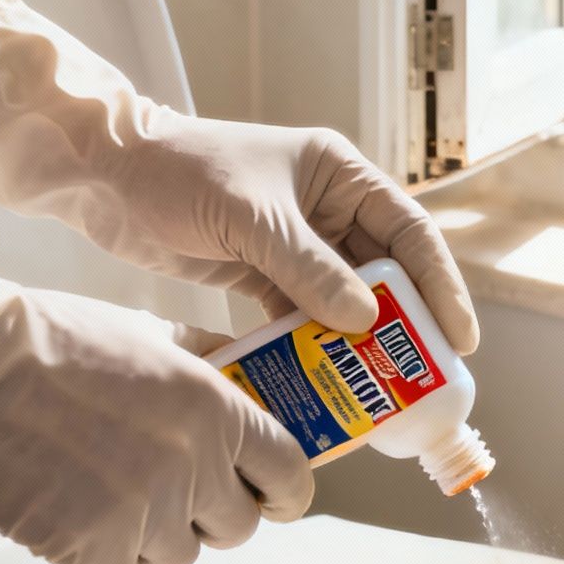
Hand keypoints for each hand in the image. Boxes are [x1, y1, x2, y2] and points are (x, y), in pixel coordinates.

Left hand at [0, 0, 479, 353]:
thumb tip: (367, 319)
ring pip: (343, 300)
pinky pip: (300, 315)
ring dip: (356, 342)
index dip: (440, 285)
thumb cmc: (179, 173)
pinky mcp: (260, 272)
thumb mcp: (252, 219)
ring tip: (376, 389)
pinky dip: (310, 345)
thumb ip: (309, 268)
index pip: (409, 231)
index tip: (459, 337)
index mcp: (338, 173)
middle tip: (421, 376)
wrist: (104, 175)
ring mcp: (294, 242)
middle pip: (384, 272)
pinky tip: (320, 381)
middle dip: (403, 324)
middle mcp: (326, 206)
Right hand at [0, 158, 311, 563]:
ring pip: (180, 555)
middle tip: (176, 489)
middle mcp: (192, 468)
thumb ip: (208, 367)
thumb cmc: (44, 339)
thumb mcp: (150, 335)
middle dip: (213, 512)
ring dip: (155, 534)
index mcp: (217, 411)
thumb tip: (246, 380)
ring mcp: (144, 515)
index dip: (284, 492)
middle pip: (239, 526)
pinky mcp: (91, 552)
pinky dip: (103, 552)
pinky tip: (74, 509)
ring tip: (109, 490)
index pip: (291, 478)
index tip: (272, 494)